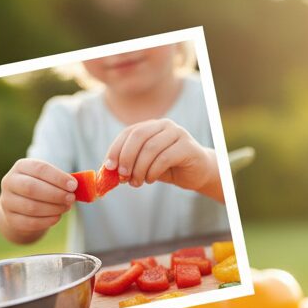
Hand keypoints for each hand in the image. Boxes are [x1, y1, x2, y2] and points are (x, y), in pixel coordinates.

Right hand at [0, 158, 75, 235]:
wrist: (22, 207)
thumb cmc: (42, 188)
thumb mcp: (50, 179)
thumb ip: (64, 181)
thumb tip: (85, 185)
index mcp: (22, 167)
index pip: (39, 169)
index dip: (58, 178)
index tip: (74, 185)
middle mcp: (9, 182)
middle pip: (32, 188)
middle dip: (56, 194)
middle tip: (71, 198)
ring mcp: (7, 201)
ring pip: (31, 207)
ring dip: (53, 208)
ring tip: (66, 207)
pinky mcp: (11, 219)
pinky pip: (30, 222)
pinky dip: (47, 220)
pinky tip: (57, 217)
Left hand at [104, 118, 219, 195]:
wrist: (198, 173)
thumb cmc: (170, 168)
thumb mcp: (146, 164)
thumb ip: (130, 163)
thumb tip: (108, 170)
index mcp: (152, 125)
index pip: (129, 132)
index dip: (116, 149)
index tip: (109, 167)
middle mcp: (165, 125)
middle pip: (138, 136)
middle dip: (126, 157)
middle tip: (122, 176)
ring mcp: (178, 133)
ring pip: (151, 148)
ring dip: (139, 168)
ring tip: (137, 182)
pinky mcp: (188, 147)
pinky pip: (164, 158)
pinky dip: (153, 171)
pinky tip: (150, 180)